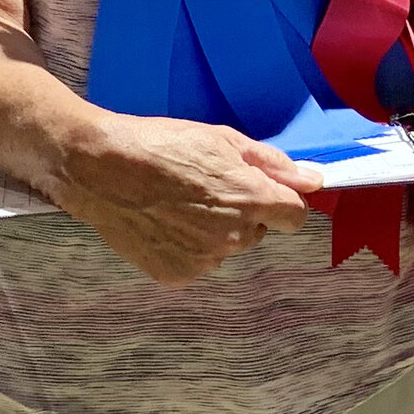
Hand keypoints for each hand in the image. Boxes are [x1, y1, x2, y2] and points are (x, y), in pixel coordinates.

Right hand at [55, 114, 317, 284]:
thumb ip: (273, 164)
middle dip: (242, 214)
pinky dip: (185, 248)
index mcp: (251, 200)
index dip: (281, 201)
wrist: (97, 167)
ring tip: (177, 203)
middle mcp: (233, 237)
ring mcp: (204, 260)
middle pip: (257, 232)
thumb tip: (315, 180)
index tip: (261, 190)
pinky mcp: (176, 275)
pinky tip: (162, 223)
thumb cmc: (159, 144)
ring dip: (213, 232)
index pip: (295, 216)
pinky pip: (196, 263)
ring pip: (225, 249)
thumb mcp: (221, 139)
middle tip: (205, 188)